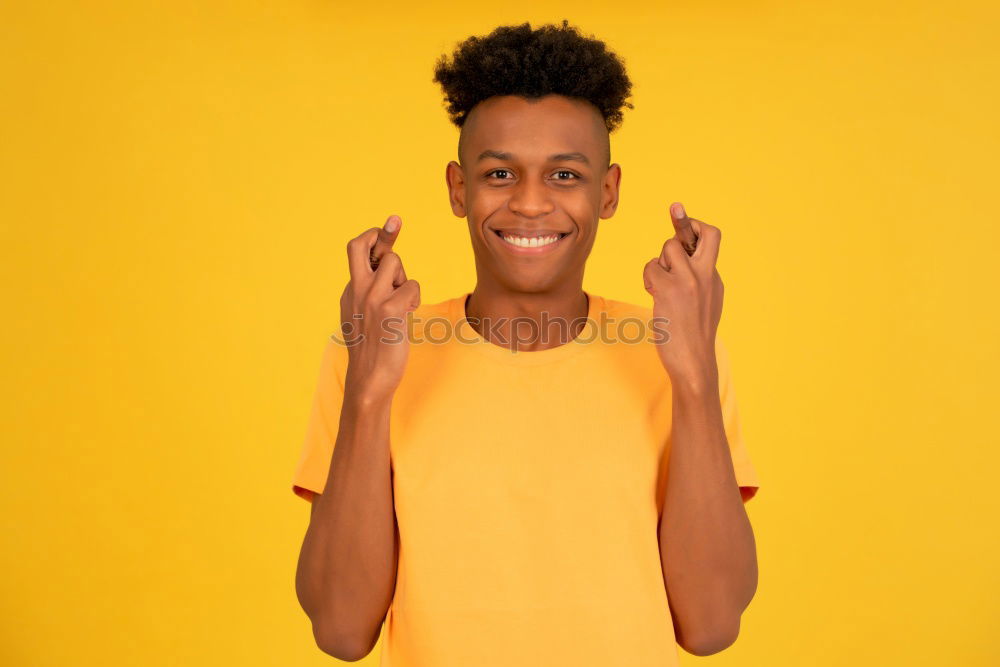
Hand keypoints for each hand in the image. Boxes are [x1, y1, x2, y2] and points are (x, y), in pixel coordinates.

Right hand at [339, 215, 420, 400]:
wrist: (369, 380)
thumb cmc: (373, 350)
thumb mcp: (364, 316)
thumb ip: (370, 293)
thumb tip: (386, 269)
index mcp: (349, 291)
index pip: (357, 252)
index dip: (374, 237)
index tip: (389, 227)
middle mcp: (355, 290)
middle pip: (361, 244)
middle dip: (383, 233)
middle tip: (395, 222)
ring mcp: (370, 298)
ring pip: (394, 262)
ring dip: (405, 278)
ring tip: (403, 302)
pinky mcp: (388, 309)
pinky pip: (412, 286)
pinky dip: (414, 298)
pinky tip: (407, 315)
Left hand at [643, 202, 723, 388]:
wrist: (694, 363)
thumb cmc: (693, 337)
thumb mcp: (705, 303)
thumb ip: (698, 280)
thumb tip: (679, 260)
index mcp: (714, 278)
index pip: (712, 237)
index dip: (694, 226)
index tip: (681, 221)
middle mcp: (706, 275)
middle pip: (701, 231)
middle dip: (682, 223)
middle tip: (670, 225)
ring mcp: (689, 281)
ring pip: (667, 248)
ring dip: (658, 262)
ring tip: (658, 283)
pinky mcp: (670, 290)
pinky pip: (651, 268)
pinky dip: (648, 278)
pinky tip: (652, 293)